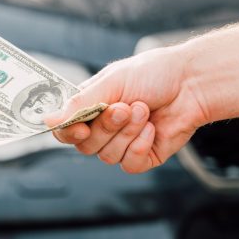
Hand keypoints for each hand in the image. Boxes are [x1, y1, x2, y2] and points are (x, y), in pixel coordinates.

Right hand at [45, 47, 208, 172]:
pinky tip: (153, 129)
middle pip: (86, 146)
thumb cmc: (153, 74)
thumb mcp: (112, 81)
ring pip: (108, 156)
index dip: (68, 133)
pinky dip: (140, 146)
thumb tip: (46, 120)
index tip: (80, 127)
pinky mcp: (142, 157)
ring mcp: (122, 144)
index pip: (65, 131)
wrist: (192, 83)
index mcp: (89, 108)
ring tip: (145, 110)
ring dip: (128, 132)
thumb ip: (79, 103)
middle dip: (108, 127)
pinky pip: (129, 164)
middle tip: (127, 107)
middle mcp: (102, 129)